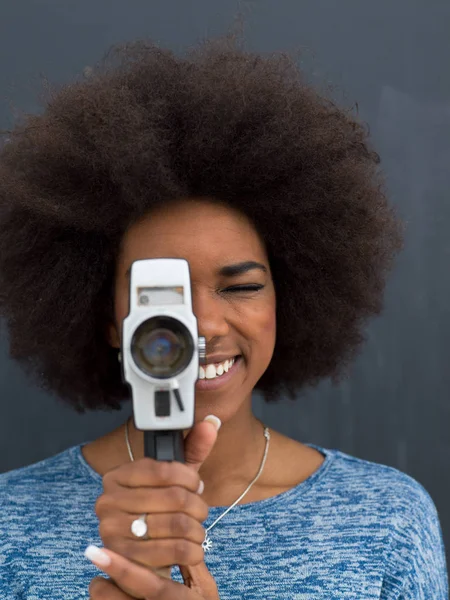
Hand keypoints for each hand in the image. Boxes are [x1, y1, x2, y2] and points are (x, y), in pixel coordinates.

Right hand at [91, 417, 219, 594]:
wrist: (141, 558)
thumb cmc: (159, 512)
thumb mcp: (174, 479)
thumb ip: (193, 449)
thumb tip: (211, 422)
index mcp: (118, 475)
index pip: (163, 469)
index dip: (190, 478)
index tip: (198, 485)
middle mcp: (108, 501)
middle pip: (174, 497)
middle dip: (197, 506)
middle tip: (201, 511)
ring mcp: (111, 530)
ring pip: (176, 524)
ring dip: (197, 529)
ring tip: (198, 530)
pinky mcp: (123, 559)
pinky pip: (171, 551)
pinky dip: (191, 550)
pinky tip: (193, 548)